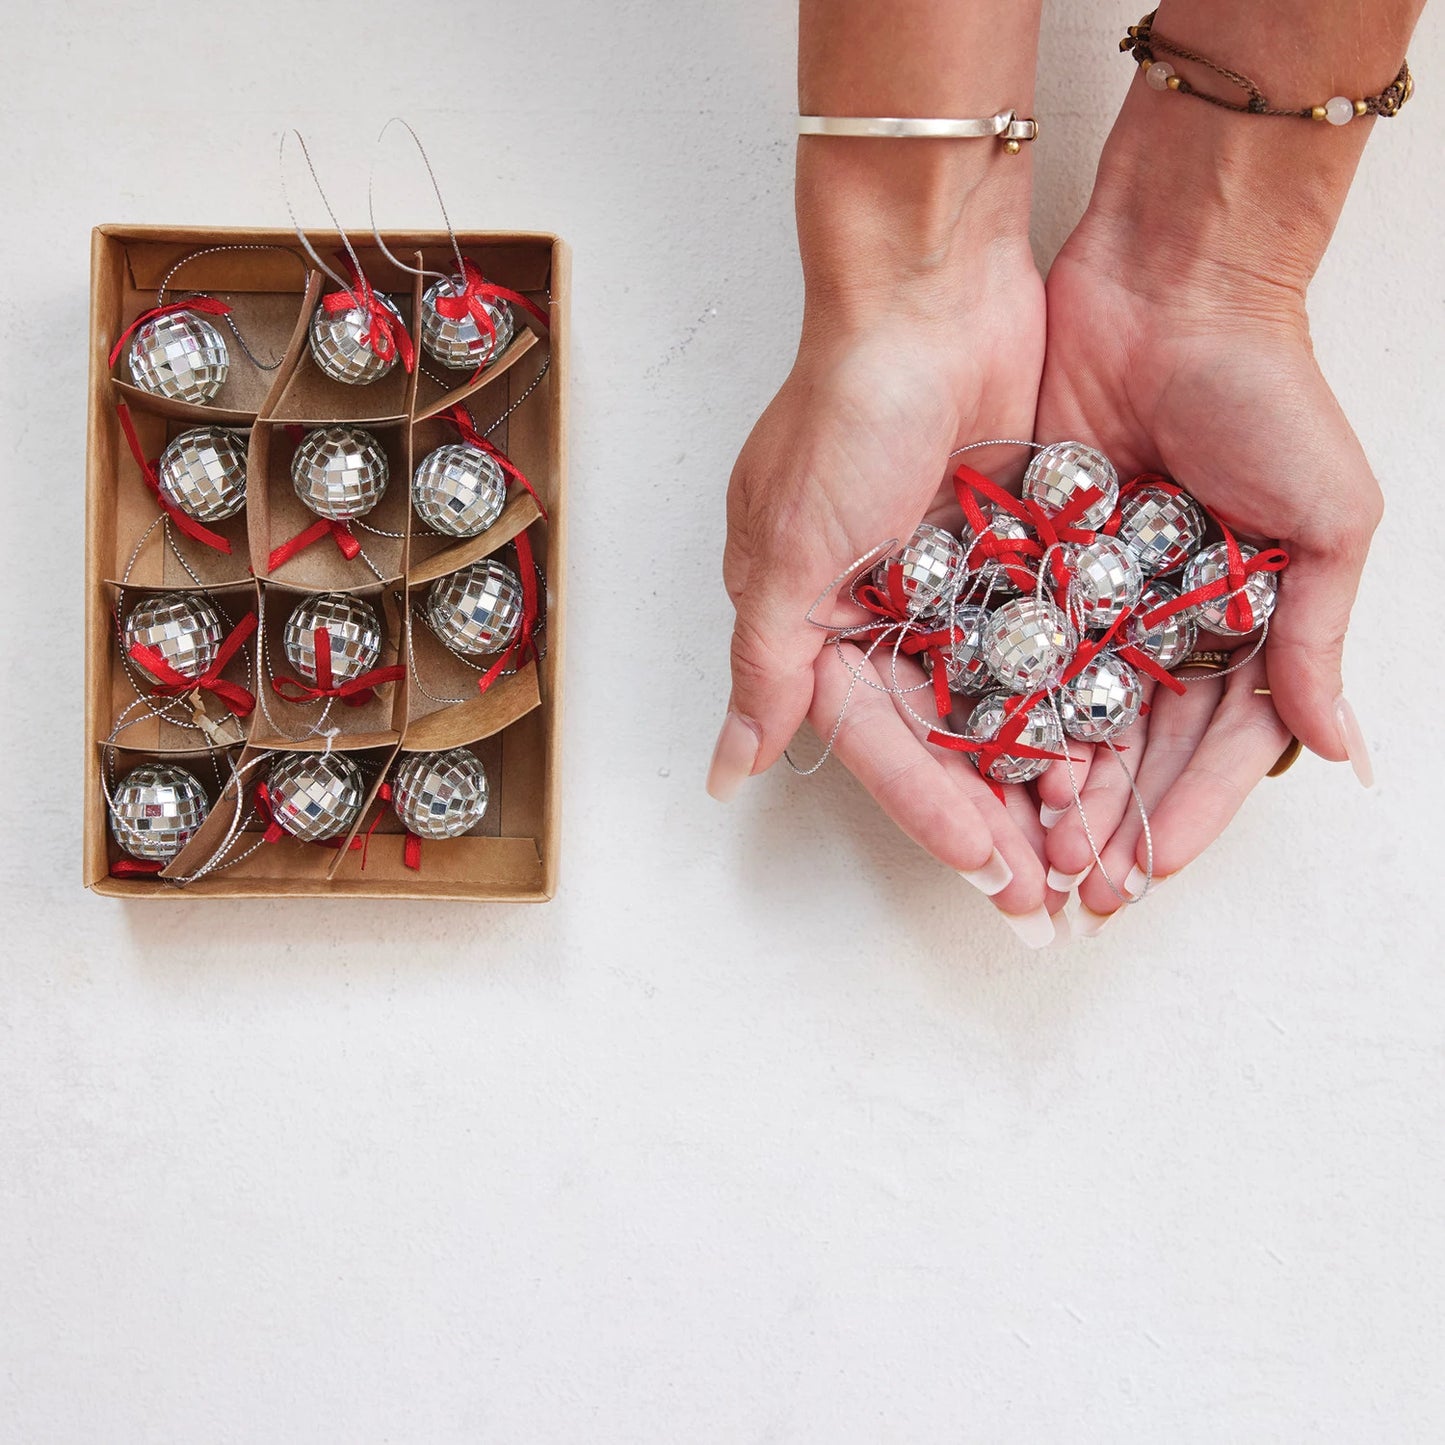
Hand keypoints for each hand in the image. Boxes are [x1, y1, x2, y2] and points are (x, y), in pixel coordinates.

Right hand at [710, 140, 1065, 938]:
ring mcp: (953, 584)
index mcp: (814, 621)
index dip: (926, 809)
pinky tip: (1108, 751)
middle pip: (939, 739)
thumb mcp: (787, 548)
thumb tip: (724, 772)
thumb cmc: (844, 411)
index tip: (983, 868)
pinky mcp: (1015, 550)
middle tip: (1040, 896)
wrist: (933, 290)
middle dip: (987, 817)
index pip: (873, 741)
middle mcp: (880, 612)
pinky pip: (1045, 644)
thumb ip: (767, 667)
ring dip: (1034, 773)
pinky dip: (1071, 698)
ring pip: (997, 705)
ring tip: (1083, 844)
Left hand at [1034, 151, 1379, 925]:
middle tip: (1074, 885)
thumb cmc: (1268, 394)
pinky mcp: (1031, 556)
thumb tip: (1340, 750)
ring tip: (1030, 848)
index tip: (1146, 871)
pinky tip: (991, 764)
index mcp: (1238, 618)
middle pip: (1132, 744)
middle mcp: (1161, 616)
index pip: (1213, 743)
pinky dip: (1006, 706)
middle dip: (1107, 818)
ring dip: (1053, 785)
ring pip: (1068, 710)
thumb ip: (1313, 638)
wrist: (1171, 286)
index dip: (1183, 811)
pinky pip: (1015, 644)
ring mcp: (1092, 590)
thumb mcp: (1324, 520)